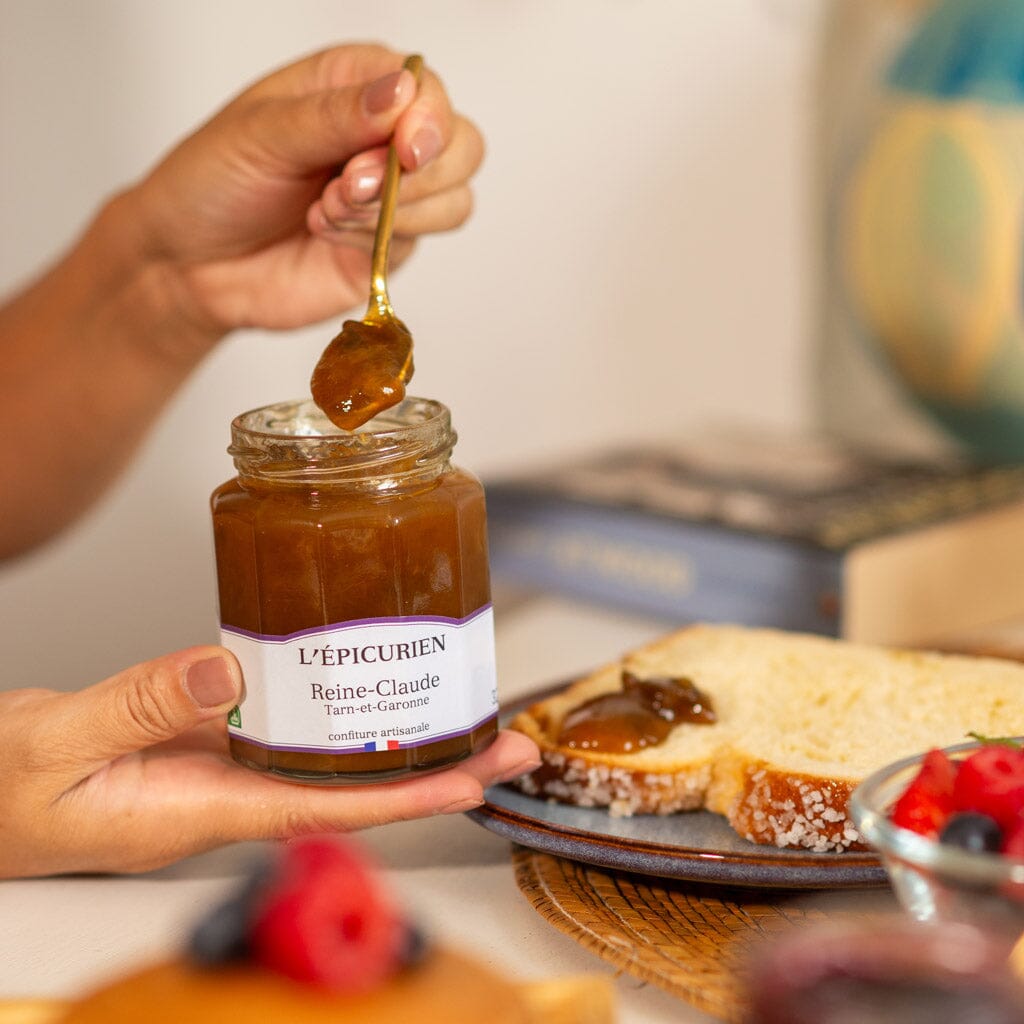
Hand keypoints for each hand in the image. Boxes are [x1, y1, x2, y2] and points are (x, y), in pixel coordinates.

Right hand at [0, 648, 537, 877]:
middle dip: (434, 768)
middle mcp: (227, 794)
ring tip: (461, 707)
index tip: (474, 779)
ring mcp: (221, 765)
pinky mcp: (206, 735)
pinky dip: (331, 704)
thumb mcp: (55, 745)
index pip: (326, 809)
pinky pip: (286, 720)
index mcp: (197, 813)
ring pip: (326, 752)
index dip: (406, 797)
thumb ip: (137, 704)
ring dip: (394, 735)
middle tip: (508, 741)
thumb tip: (229, 669)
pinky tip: (361, 679)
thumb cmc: (2, 789)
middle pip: (351, 785)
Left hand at [121, 43, 483, 338]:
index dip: (429, 120)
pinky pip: (420, 241)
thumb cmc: (213, 181)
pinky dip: (376, 237)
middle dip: (418, 174)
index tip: (405, 150)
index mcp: (356, 85)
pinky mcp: (389, 249)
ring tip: (326, 209)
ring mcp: (394, 198)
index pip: (428, 90)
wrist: (188, 262)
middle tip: (349, 186)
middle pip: (462, 146)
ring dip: (399, 210)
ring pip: (455, 199)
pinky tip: (325, 229)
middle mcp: (384, 139)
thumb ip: (335, 116)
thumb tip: (403, 93)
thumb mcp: (263, 133)